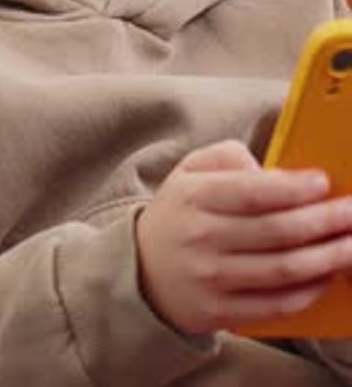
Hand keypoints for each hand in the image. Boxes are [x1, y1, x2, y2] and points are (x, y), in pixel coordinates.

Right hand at [135, 140, 351, 334]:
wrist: (141, 270)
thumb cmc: (179, 212)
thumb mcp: (190, 170)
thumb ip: (228, 157)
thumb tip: (274, 174)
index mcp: (194, 196)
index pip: (252, 191)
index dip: (293, 188)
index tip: (323, 182)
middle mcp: (201, 238)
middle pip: (277, 231)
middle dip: (325, 221)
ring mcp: (210, 279)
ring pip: (283, 270)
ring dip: (327, 257)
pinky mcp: (220, 312)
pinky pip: (275, 304)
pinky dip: (308, 291)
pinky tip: (327, 275)